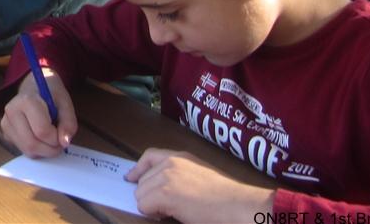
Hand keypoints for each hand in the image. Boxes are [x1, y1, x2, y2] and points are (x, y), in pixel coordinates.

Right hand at [0, 69, 77, 157]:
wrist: (34, 86)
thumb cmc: (51, 94)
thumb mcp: (65, 103)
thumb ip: (68, 123)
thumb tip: (64, 142)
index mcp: (25, 101)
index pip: (42, 131)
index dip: (57, 138)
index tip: (63, 133)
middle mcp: (11, 112)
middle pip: (31, 144)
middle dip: (50, 149)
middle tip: (60, 143)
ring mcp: (6, 124)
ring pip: (27, 150)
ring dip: (44, 151)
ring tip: (51, 139)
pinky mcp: (6, 134)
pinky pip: (24, 150)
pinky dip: (37, 151)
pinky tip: (41, 139)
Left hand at [125, 148, 274, 220]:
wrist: (238, 204)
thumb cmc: (226, 197)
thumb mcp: (200, 175)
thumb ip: (179, 175)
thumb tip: (160, 187)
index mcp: (181, 156)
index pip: (149, 155)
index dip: (138, 169)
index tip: (131, 178)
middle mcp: (171, 162)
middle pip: (142, 180)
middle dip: (149, 195)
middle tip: (165, 207)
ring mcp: (166, 177)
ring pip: (140, 194)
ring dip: (151, 206)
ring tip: (170, 211)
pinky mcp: (164, 193)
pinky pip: (143, 206)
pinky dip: (152, 214)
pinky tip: (169, 215)